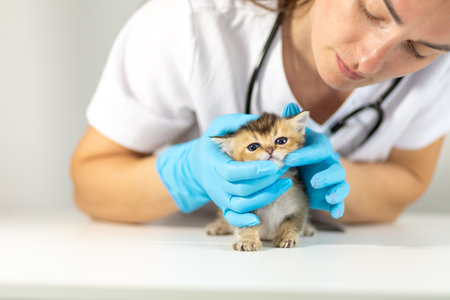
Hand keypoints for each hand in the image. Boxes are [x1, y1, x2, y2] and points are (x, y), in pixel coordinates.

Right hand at [156, 113, 291, 226]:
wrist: (197, 164)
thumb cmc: (213, 144)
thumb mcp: (220, 126)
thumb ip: (237, 121)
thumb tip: (258, 119)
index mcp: (214, 163)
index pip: (232, 172)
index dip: (253, 171)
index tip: (272, 164)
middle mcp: (216, 183)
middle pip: (241, 189)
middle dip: (266, 181)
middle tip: (284, 169)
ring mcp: (220, 196)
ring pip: (241, 205)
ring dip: (265, 197)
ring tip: (284, 183)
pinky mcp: (224, 205)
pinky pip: (233, 218)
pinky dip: (244, 221)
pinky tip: (259, 218)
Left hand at [283, 103, 349, 218]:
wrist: (304, 172)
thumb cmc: (297, 153)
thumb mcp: (293, 140)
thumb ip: (292, 127)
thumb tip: (291, 107)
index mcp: (320, 148)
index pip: (319, 148)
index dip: (305, 153)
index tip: (288, 158)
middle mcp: (330, 162)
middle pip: (336, 167)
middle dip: (326, 174)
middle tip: (313, 181)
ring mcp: (333, 180)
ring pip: (341, 183)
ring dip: (336, 190)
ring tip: (329, 196)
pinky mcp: (332, 195)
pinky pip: (340, 201)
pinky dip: (339, 207)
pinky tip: (335, 213)